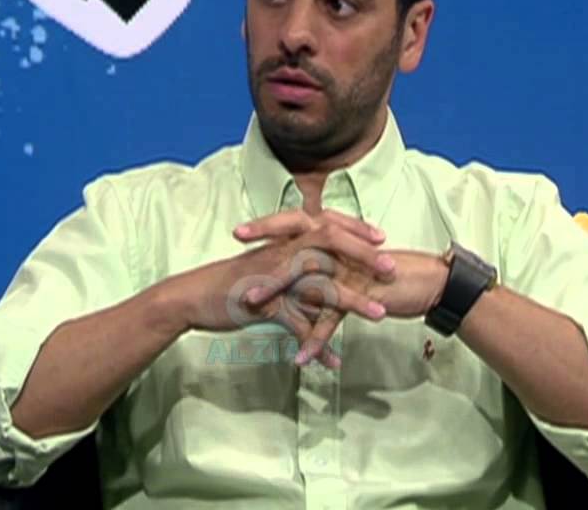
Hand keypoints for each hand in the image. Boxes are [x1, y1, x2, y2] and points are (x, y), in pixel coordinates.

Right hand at [166, 209, 396, 366]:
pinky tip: (333, 363)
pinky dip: (316, 345)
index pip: (326, 224)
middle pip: (330, 245)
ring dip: (353, 301)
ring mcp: (274, 278)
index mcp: (285, 240)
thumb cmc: (233, 282)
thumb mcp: (268, 266)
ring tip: (380, 315)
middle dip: (364, 257)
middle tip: (392, 269)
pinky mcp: (264, 305)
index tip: (382, 236)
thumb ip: (294, 265)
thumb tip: (319, 270)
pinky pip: (296, 326)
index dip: (356, 229)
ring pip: (320, 286)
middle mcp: (282, 253)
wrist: (195, 296)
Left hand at [241, 217, 449, 365]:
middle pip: (293, 248)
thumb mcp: (351, 264)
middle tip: (230, 258)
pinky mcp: (361, 292)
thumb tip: (302, 263)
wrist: (426, 282)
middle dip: (261, 258)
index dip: (267, 227)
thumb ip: (326, 260)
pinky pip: (333, 317)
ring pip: (307, 281)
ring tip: (250, 311)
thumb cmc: (386, 273)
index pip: (294, 225)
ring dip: (277, 296)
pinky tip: (301, 358)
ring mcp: (348, 269)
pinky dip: (317, 339)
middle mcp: (337, 248)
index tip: (238, 232)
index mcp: (332, 236)